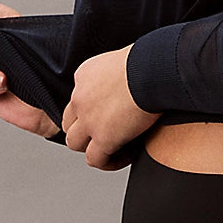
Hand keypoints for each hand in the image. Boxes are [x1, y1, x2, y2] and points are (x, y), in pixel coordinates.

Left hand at [62, 47, 160, 169]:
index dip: (90, 110)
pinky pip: (95, 159)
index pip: (77, 99)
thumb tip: (135, 79)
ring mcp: (88, 120)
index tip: (109, 114)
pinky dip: (108, 162)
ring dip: (92, 148)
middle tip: (106, 134)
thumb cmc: (150, 61)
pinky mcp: (103, 138)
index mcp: (84, 76)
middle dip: (84, 131)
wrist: (153, 70)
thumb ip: (120, 73)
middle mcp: (80, 98)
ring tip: (114, 149)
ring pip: (75, 143)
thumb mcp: (125, 60)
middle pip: (70, 122)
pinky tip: (125, 156)